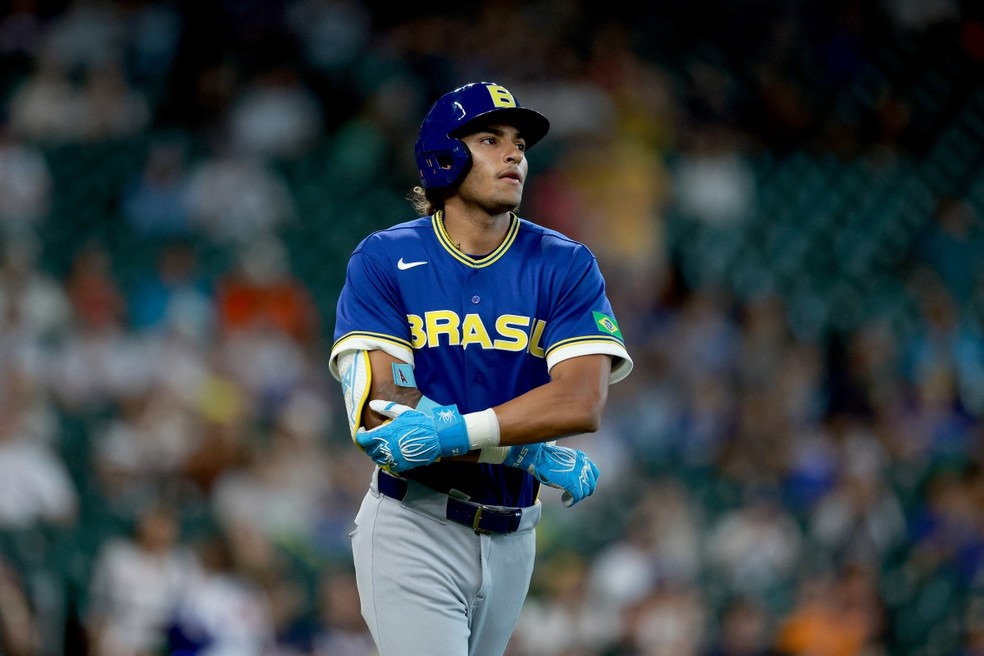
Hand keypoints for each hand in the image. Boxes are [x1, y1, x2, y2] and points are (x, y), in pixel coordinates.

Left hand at [355, 401, 469, 471]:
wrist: (437, 437)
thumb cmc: (420, 422)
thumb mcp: (403, 412)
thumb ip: (386, 408)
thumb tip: (371, 404)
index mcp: (385, 434)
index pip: (364, 439)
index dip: (359, 435)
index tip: (362, 430)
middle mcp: (387, 448)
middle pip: (369, 450)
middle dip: (368, 443)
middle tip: (372, 437)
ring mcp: (394, 458)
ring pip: (377, 459)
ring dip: (376, 452)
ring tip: (381, 445)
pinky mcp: (401, 465)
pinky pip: (388, 465)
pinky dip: (386, 460)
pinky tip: (391, 453)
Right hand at [503, 442, 598, 506]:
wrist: (539, 458)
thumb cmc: (547, 458)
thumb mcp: (565, 460)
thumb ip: (573, 467)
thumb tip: (574, 479)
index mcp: (582, 458)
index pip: (593, 473)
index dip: (589, 482)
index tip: (581, 486)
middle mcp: (584, 465)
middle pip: (591, 484)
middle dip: (583, 491)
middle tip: (573, 494)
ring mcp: (579, 474)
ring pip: (585, 491)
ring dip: (577, 497)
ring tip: (567, 497)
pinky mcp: (573, 483)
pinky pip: (577, 497)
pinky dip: (571, 501)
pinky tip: (565, 502)